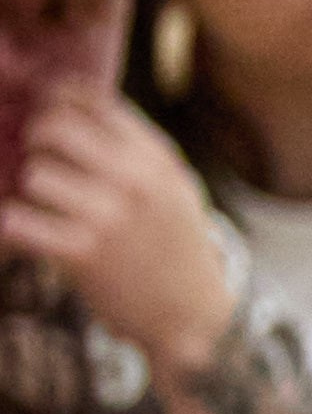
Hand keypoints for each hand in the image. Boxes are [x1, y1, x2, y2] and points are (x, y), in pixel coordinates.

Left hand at [0, 90, 237, 375]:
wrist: (191, 315)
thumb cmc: (173, 244)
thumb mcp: (173, 186)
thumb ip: (136, 146)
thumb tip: (76, 99)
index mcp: (156, 158)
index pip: (94, 101)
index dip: (59, 98)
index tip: (48, 109)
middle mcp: (135, 180)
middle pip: (55, 128)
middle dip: (37, 140)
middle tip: (41, 159)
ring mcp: (109, 216)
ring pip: (34, 174)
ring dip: (31, 191)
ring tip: (45, 206)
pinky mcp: (82, 254)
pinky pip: (19, 221)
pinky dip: (16, 226)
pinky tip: (32, 233)